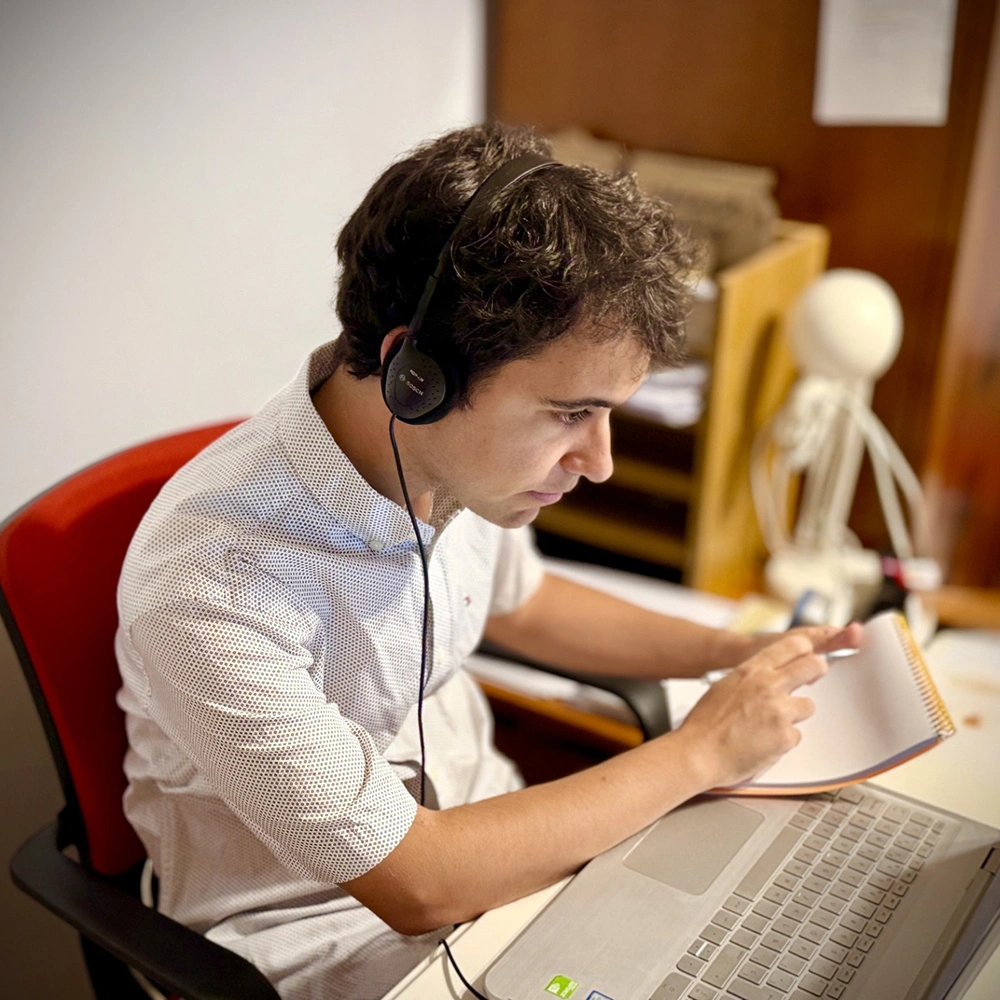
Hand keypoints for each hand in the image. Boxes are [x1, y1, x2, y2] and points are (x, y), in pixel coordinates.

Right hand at [674, 626, 853, 788]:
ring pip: (807, 705)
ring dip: (794, 714)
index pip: (792, 646)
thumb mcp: (724, 686)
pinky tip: (764, 743)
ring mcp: (780, 711)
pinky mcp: (785, 737)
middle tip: (816, 674)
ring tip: (771, 724)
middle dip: (817, 669)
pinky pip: (796, 735)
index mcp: (751, 671)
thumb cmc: (704, 725)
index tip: (809, 654)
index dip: (805, 649)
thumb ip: (750, 678)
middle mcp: (768, 686)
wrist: (698, 754)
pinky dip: (783, 740)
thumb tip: (766, 676)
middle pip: (813, 666)